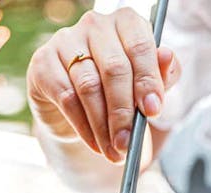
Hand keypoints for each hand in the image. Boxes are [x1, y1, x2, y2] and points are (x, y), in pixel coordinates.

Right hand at [27, 8, 179, 162]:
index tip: (153, 111)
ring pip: (89, 87)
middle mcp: (95, 24)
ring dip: (103, 126)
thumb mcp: (144, 86)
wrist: (75, 107)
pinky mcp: (43, 63)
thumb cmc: (117, 90)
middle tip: (128, 143)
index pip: (140, 47)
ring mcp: (65, 40)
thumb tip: (167, 57)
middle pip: (114, 69)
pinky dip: (83, 127)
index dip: (147, 80)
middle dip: (123, 112)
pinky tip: (94, 144)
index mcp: (126, 22)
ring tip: (114, 152)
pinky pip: (66, 98)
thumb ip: (161, 75)